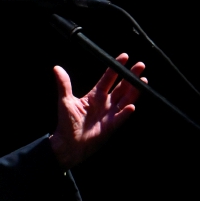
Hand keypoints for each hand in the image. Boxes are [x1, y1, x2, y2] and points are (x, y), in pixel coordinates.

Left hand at [49, 53, 146, 169]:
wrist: (69, 144)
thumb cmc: (67, 123)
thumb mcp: (65, 101)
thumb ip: (64, 84)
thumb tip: (56, 68)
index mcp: (95, 95)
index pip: (108, 78)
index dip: (116, 67)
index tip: (124, 56)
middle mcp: (105, 103)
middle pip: (121, 87)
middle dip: (131, 76)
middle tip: (140, 65)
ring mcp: (110, 114)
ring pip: (126, 99)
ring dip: (134, 91)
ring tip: (143, 80)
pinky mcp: (111, 126)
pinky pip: (121, 118)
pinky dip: (126, 112)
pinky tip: (131, 106)